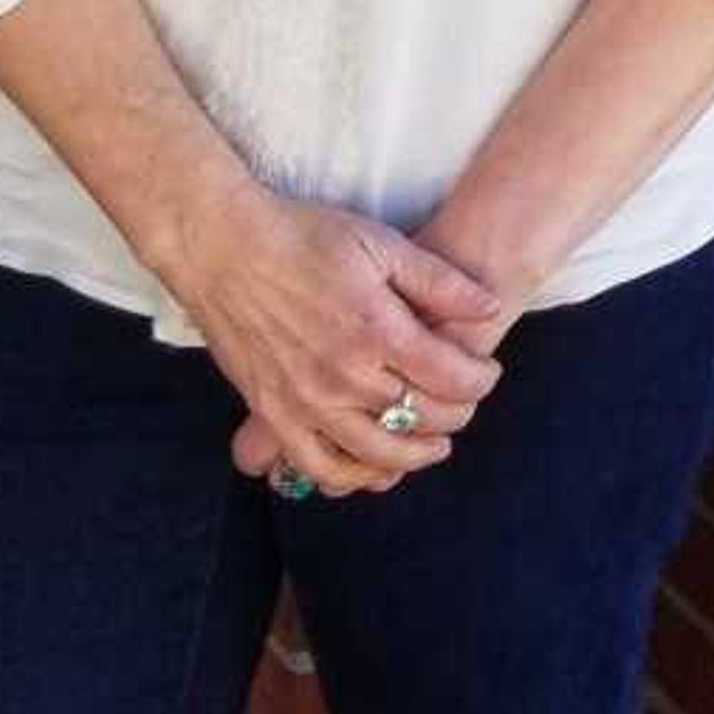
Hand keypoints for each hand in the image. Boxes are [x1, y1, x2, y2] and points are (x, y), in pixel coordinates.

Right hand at [163, 180, 508, 497]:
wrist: (224, 249)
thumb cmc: (305, 238)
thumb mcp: (383, 244)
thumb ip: (440, 282)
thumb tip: (489, 308)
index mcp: (378, 330)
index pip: (450, 378)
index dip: (479, 380)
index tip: (486, 373)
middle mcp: (344, 375)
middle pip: (419, 416)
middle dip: (455, 415)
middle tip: (465, 403)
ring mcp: (305, 400)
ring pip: (375, 451)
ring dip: (413, 455)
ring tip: (434, 446)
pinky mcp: (272, 412)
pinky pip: (316, 464)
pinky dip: (350, 475)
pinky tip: (372, 468)